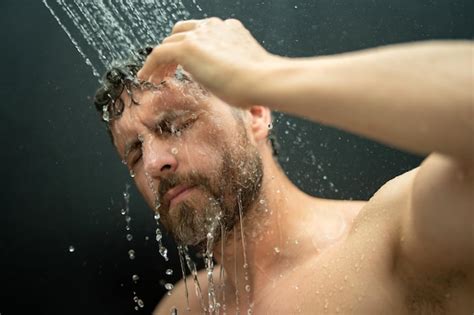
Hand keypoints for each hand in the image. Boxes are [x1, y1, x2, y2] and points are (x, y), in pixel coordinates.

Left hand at [138, 18, 278, 106]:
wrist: (262, 80)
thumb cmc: (259, 84)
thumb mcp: (245, 72)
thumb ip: (233, 71)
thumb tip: (229, 86)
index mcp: (229, 30)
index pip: (202, 33)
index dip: (191, 49)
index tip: (185, 66)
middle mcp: (214, 27)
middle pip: (182, 33)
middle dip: (172, 50)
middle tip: (167, 70)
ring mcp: (200, 34)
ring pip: (169, 42)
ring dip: (160, 60)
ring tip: (153, 77)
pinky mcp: (188, 47)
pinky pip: (159, 53)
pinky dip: (150, 65)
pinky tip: (145, 78)